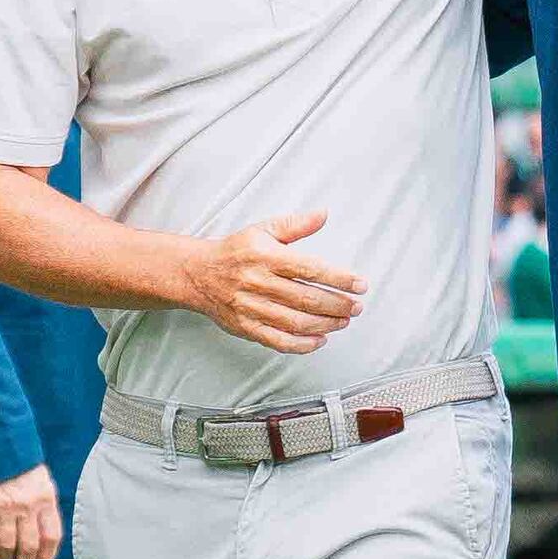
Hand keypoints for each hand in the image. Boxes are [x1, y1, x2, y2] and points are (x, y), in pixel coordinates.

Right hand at [0, 461, 62, 558]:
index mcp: (46, 499)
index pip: (51, 536)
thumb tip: (46, 534)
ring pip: (8, 545)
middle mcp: (28, 506)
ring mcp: (6, 508)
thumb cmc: (19, 464)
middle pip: (29, 546)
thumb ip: (45, 505)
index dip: (47, 556)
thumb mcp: (42, 481)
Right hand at [186, 211, 363, 354]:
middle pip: (306, 298)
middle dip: (338, 305)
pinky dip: (302, 344)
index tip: (360, 284)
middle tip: (357, 306)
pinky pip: (278, 341)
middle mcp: (258, 283)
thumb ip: (295, 225)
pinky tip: (320, 339)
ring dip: (325, 324)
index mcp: (265, 257)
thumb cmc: (235, 251)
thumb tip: (323, 214)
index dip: (339, 278)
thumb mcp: (263, 230)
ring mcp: (250, 308)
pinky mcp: (245, 328)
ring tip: (344, 321)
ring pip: (295, 322)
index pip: (309, 269)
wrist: (197, 274)